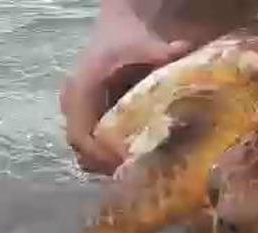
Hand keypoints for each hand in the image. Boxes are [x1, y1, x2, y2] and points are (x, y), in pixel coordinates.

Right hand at [60, 13, 192, 174]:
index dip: (102, 156)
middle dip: (109, 165)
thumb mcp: (145, 45)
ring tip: (141, 175)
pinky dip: (112, 155)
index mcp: (80, 90)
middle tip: (140, 178)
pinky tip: (138, 162)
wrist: (119, 29)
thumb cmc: (128, 39)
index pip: (81, 135)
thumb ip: (162, 52)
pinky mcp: (89, 118)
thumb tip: (184, 51)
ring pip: (87, 150)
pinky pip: (94, 145)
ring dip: (110, 164)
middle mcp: (73, 104)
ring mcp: (78, 113)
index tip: (129, 166)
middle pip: (83, 149)